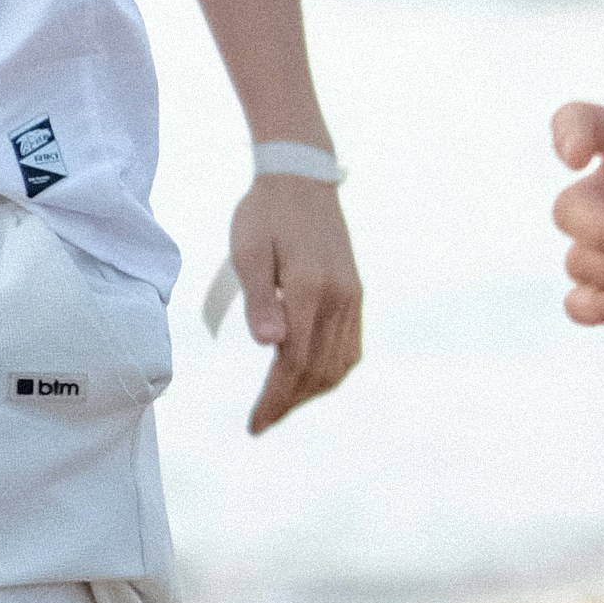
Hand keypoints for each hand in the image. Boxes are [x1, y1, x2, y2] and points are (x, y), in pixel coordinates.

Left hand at [228, 173, 362, 432]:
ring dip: (312, 391)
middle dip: (291, 402)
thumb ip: (258, 299)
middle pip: (318, 369)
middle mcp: (339, 296)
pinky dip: (333, 371)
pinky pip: (351, 345)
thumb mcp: (248, 251)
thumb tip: (269, 345)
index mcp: (309, 288)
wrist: (301, 177)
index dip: (275, 398)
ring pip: (340, 362)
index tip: (256, 425)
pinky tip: (312, 378)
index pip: (293, 361)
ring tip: (283, 405)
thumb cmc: (264, 213)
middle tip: (263, 423)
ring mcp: (352, 295)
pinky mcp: (355, 291)